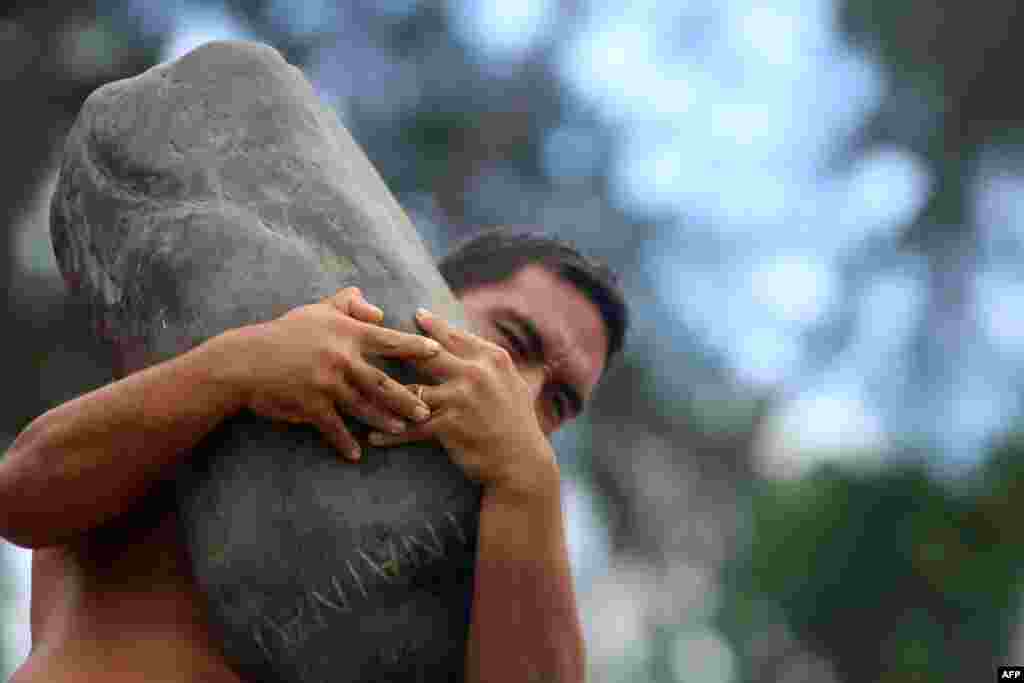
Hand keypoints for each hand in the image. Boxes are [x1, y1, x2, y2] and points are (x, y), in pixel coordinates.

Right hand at [220, 287, 437, 459]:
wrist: (245, 360)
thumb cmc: (285, 332)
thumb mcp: (317, 311)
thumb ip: (349, 304)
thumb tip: (380, 312)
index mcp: (346, 333)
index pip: (388, 340)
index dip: (414, 346)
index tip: (438, 353)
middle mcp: (340, 358)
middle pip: (383, 381)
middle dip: (408, 397)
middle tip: (428, 409)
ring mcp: (326, 383)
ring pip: (364, 406)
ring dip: (385, 420)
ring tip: (403, 430)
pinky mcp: (310, 405)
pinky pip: (333, 427)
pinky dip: (345, 442)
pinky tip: (357, 455)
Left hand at [366, 308, 556, 494]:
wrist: (523, 464)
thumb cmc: (517, 425)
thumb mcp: (513, 385)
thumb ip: (492, 365)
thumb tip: (477, 346)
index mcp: (492, 359)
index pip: (455, 337)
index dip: (433, 325)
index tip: (415, 314)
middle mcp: (476, 373)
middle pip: (427, 354)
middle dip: (399, 345)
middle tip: (376, 337)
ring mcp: (461, 398)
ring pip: (413, 389)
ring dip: (385, 392)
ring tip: (361, 390)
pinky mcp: (449, 425)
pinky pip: (411, 427)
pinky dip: (390, 434)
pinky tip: (372, 436)